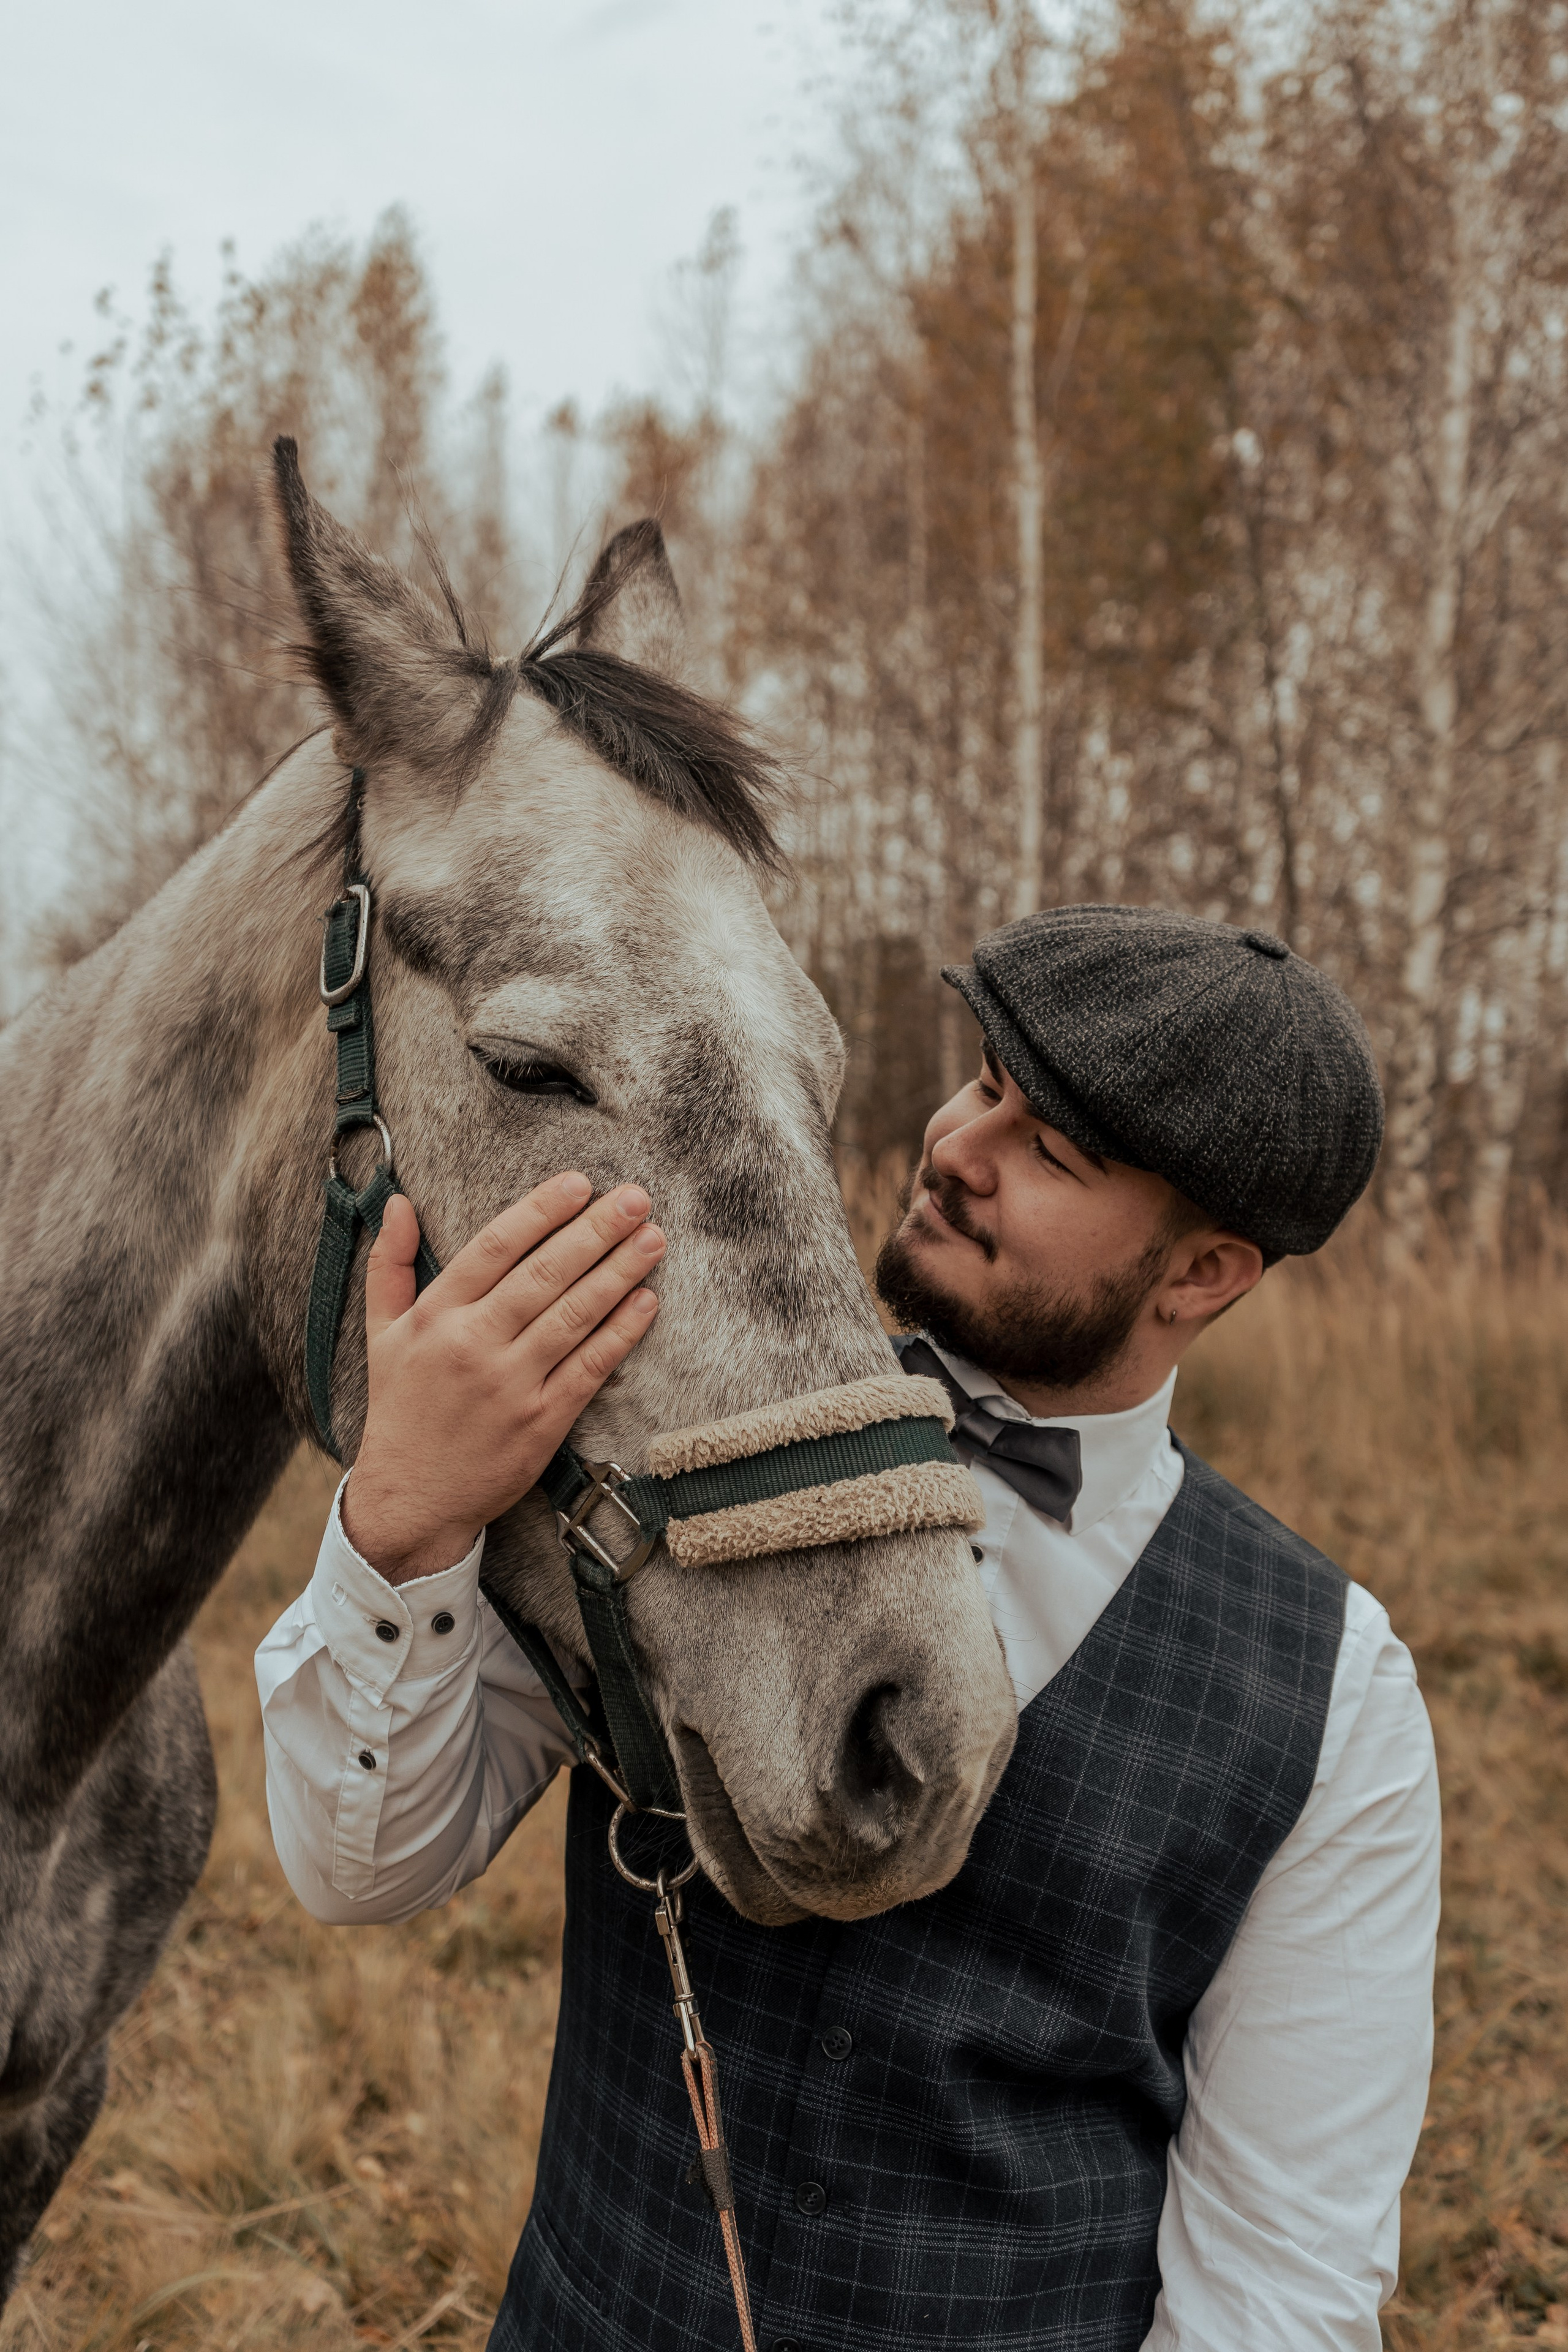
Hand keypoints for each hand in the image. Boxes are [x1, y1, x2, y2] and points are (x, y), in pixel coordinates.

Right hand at [340, 1173, 663, 1582]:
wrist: (412, 1498)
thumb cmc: (402, 1407)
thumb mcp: (381, 1333)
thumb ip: (389, 1264)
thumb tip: (396, 1202)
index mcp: (437, 1316)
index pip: (495, 1247)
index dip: (540, 1211)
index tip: (578, 1182)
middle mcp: (474, 1345)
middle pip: (544, 1274)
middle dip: (595, 1231)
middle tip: (635, 1198)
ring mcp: (511, 1385)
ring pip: (573, 1315)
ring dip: (619, 1272)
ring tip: (652, 1238)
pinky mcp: (543, 1422)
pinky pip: (590, 1366)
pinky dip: (621, 1332)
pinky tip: (647, 1301)